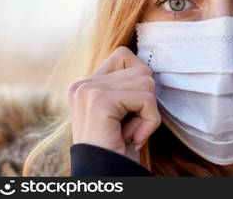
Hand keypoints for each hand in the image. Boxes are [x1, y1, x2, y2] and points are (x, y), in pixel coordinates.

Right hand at [68, 46, 160, 162]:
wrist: (106, 177)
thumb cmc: (120, 147)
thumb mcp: (123, 111)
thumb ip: (128, 86)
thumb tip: (149, 66)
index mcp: (86, 84)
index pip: (124, 55)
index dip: (139, 79)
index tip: (131, 108)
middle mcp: (83, 84)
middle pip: (141, 69)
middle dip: (146, 101)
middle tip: (131, 125)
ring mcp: (89, 91)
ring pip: (147, 83)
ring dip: (148, 113)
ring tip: (131, 131)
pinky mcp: (99, 101)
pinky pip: (146, 100)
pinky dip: (150, 121)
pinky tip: (133, 137)